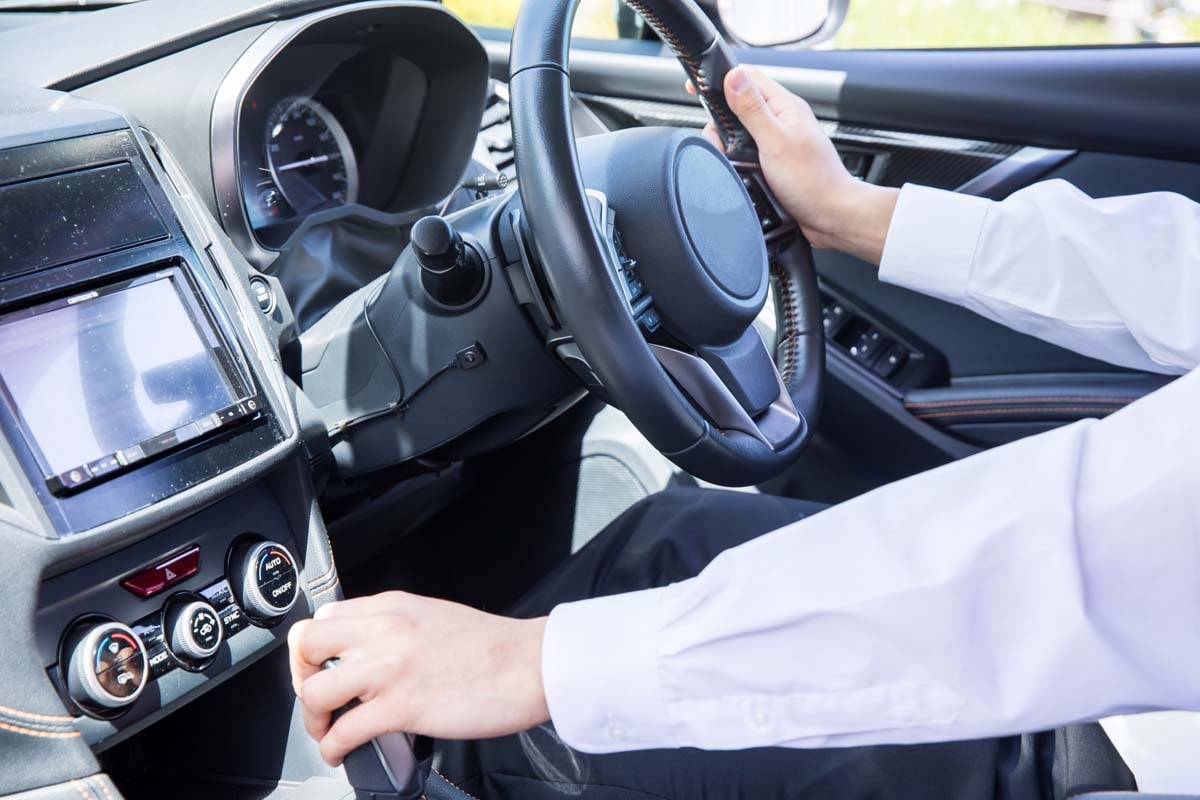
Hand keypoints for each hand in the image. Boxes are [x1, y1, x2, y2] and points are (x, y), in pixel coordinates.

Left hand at [288, 591, 549, 765]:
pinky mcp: (401, 707)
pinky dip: (332, 749)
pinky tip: (341, 753)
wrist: (530, 665)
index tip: (321, 667)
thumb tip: (370, 649)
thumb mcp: (433, 616)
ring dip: (312, 719)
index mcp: (392, 607)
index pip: (325, 616)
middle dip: (301, 677)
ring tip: (327, 731)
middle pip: (306, 644)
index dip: (315, 647)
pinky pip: (343, 731)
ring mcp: (390, 668)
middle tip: (318, 698)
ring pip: (313, 690)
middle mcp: (384, 631)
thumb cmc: (493, 646)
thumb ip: (397, 626)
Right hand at [689, 65, 898, 264]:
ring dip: (730, 146)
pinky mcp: (774, 161)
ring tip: (738, 162)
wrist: (830, 217)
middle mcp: (781, 120)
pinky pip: (746, 153)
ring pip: (739, 132)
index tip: (697, 88)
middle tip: (725, 144)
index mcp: (785, 106)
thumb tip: (733, 75)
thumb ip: (752, 109)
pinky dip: (738, 161)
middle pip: (738, 105)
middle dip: (722, 123)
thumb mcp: (776, 141)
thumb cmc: (813, 181)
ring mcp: (777, 141)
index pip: (748, 76)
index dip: (721, 78)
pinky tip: (743, 173)